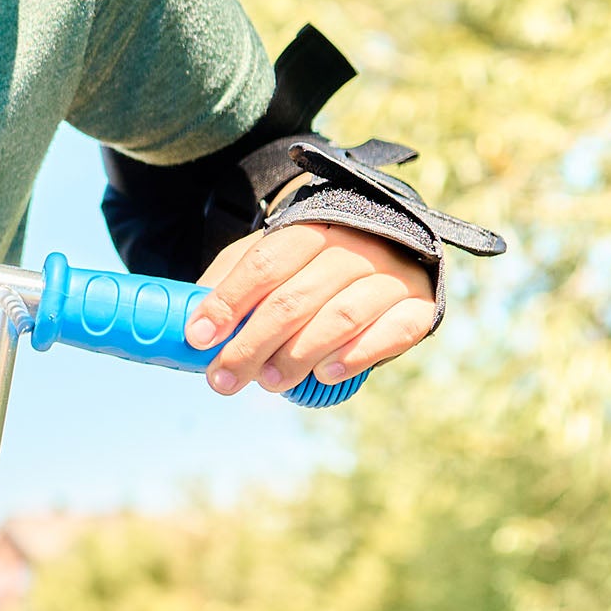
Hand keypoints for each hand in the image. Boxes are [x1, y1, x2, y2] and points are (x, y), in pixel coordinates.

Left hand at [182, 223, 436, 395]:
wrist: (389, 243)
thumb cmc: (312, 262)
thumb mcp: (268, 257)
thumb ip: (232, 284)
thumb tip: (189, 325)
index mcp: (310, 228)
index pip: (263, 264)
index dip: (228, 302)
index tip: (198, 337)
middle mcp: (354, 244)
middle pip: (295, 297)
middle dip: (253, 343)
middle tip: (224, 379)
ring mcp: (392, 273)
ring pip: (340, 316)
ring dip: (298, 354)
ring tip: (267, 383)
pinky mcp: (421, 303)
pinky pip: (394, 331)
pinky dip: (357, 353)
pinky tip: (325, 373)